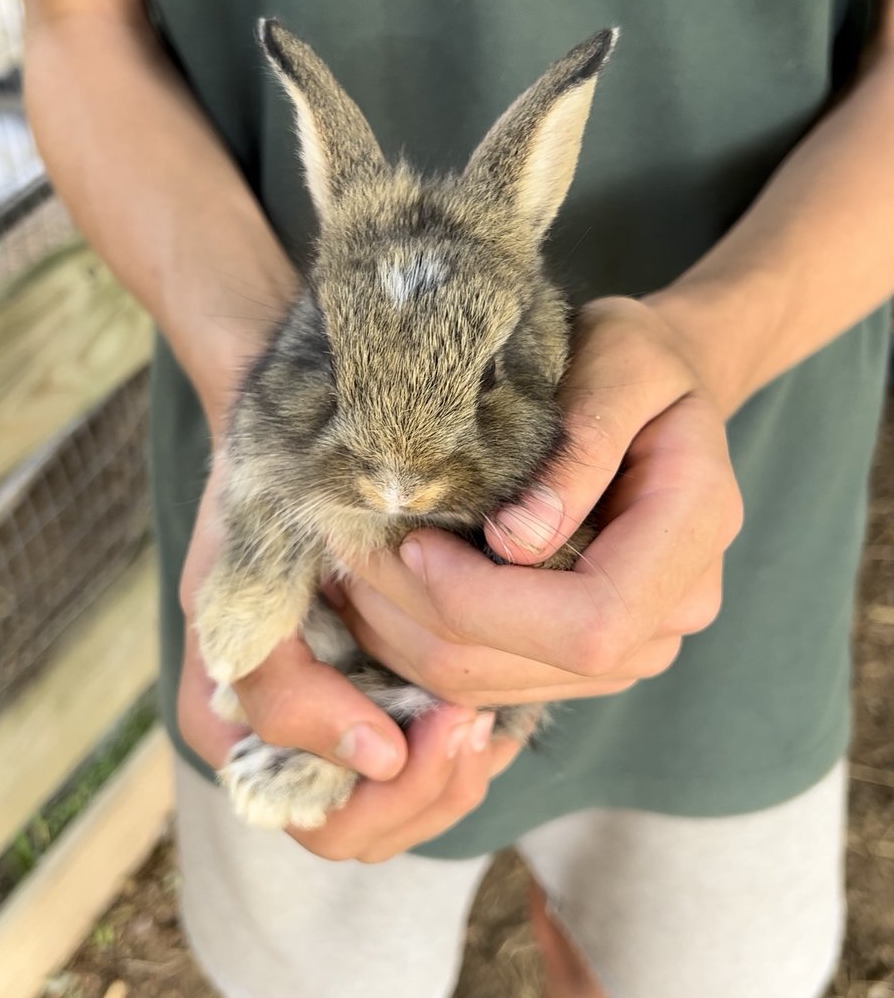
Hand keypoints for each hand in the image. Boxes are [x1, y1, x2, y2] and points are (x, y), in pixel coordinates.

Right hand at [178, 456, 519, 860]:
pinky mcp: (381, 707)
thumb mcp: (250, 581)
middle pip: (374, 831)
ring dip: (459, 767)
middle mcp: (282, 747)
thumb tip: (377, 755)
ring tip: (493, 710)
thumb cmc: (267, 505)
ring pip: (411, 807)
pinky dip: (472, 745)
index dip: (397, 789)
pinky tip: (499, 701)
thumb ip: (282, 682)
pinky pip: (436, 765)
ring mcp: (335, 734)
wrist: (299, 453)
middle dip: (434, 784)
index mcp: (230, 728)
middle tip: (477, 718)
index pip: (327, 819)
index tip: (450, 714)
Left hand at [330, 296, 743, 705]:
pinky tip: (379, 588)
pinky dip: (418, 643)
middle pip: (533, 665)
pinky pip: (486, 680)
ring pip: (494, 686)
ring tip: (351, 564)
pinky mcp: (584, 657)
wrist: (657, 392)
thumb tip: (516, 542)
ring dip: (405, 635)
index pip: (593, 623)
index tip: (413, 541)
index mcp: (696, 532)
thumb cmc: (636, 360)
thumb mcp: (622, 358)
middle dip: (422, 616)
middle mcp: (674, 611)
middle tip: (349, 547)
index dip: (486, 601)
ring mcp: (634, 646)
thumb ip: (584, 441)